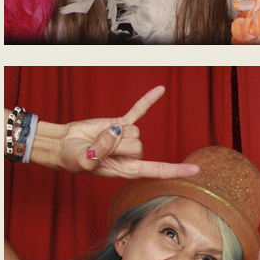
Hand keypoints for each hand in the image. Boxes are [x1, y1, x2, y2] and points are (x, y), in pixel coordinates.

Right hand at [38, 85, 200, 179]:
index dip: (176, 171)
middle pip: (139, 145)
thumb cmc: (73, 159)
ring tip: (98, 139)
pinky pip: (138, 109)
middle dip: (117, 144)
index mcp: (127, 170)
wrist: (62, 145)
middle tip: (98, 148)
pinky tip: (161, 89)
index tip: (196, 171)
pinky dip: (148, 100)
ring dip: (115, 132)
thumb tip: (116, 131)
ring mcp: (127, 137)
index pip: (157, 170)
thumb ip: (99, 151)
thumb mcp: (84, 161)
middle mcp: (132, 154)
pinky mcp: (120, 122)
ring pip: (135, 130)